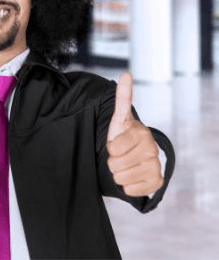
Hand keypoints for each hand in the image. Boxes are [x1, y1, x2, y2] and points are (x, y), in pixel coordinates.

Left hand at [107, 72, 163, 196]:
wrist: (132, 155)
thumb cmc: (122, 136)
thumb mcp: (118, 118)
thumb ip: (122, 98)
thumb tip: (126, 74)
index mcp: (141, 132)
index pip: (112, 148)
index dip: (109, 147)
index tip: (115, 142)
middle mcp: (152, 148)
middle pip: (115, 165)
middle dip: (112, 161)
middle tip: (119, 155)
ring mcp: (156, 166)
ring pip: (121, 178)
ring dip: (118, 174)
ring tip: (124, 165)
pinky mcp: (157, 182)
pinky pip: (132, 190)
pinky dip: (127, 186)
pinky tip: (132, 176)